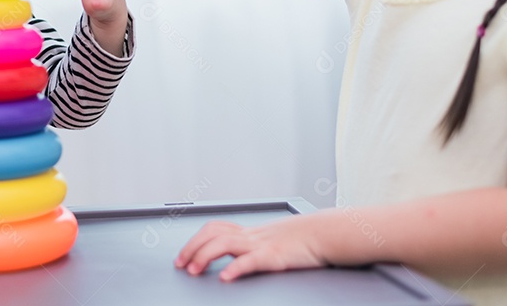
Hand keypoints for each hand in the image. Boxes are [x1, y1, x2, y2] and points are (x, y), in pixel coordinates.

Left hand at [175, 216, 328, 281]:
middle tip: (181, 264)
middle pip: (212, 234)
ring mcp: (262, 244)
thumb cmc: (301, 240)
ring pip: (225, 243)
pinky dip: (235, 268)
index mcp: (249, 232)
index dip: (195, 240)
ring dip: (205, 256)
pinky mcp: (274, 256)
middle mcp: (251, 235)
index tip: (182, 255)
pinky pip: (251, 260)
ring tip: (194, 270)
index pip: (214, 228)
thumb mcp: (271, 241)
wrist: (325, 234)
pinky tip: (226, 277)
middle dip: (192, 248)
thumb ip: (253, 247)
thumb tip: (235, 259)